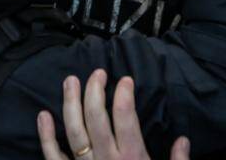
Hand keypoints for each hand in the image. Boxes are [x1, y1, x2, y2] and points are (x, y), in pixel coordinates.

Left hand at [37, 70, 189, 159]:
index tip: (125, 79)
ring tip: (70, 81)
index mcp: (134, 159)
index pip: (125, 119)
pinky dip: (46, 137)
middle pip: (96, 119)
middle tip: (97, 73)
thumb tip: (182, 141)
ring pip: (74, 132)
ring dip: (70, 104)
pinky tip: (43, 117)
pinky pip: (54, 158)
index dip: (123, 95)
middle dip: (95, 91)